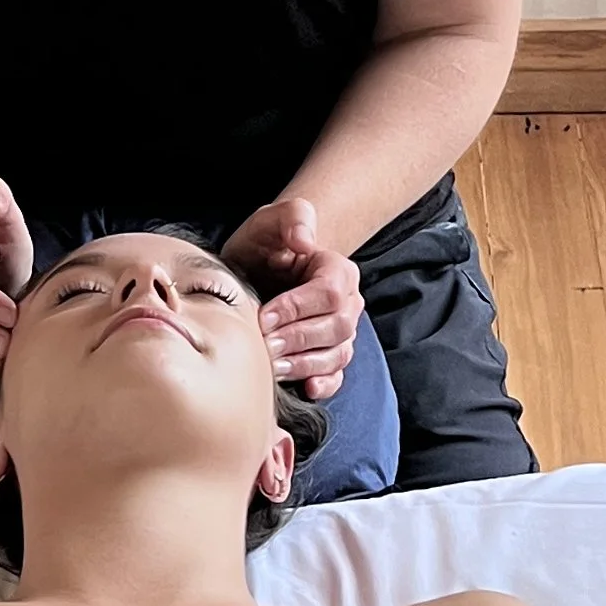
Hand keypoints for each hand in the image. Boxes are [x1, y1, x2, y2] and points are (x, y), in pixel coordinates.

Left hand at [220, 197, 359, 401]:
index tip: (262, 316)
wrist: (259, 270)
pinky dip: (323, 384)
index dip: (296, 307)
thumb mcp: (268, 221)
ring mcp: (341, 332)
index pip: (328, 293)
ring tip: (271, 366)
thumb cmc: (263, 246)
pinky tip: (305, 388)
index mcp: (337, 269)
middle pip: (336, 327)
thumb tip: (304, 241)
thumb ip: (291, 217)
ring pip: (336, 354)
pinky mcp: (329, 355)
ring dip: (304, 364)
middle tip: (263, 345)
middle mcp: (347, 303)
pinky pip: (336, 375)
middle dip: (297, 338)